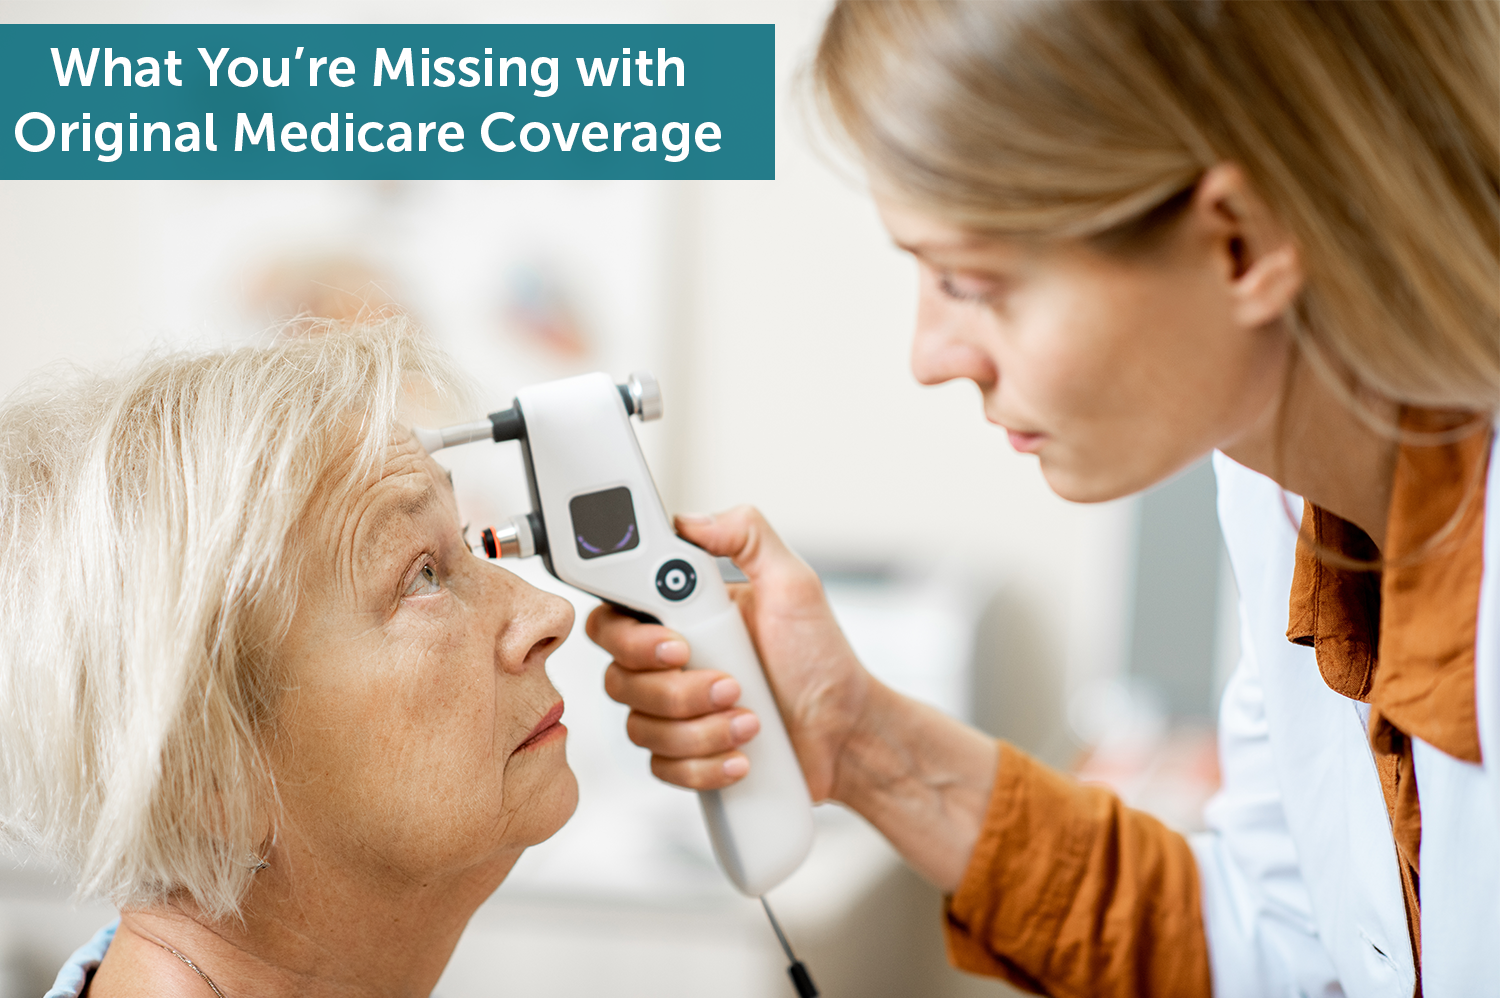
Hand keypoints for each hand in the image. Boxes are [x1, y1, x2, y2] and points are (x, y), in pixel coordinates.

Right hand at [587, 506, 871, 800]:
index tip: (678, 644)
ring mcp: (671, 712)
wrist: (845, 730)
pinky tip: (742, 757)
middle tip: (731, 684)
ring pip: (640, 727)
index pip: (614, 618)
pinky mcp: (683, 755)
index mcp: (677, 615)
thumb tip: (691, 522)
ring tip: (750, 720)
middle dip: (676, 689)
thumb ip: (747, 535)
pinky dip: (704, 764)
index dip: (630, 636)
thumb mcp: (793, 583)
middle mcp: (664, 663)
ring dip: (699, 729)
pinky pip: (662, 767)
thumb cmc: (819, 657)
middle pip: (618, 677)